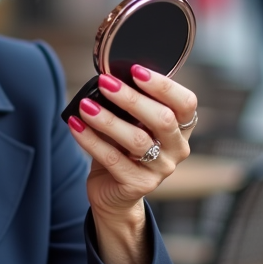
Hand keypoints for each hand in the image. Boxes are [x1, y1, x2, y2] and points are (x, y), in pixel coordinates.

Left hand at [66, 66, 197, 263]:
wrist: (114, 193)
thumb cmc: (123, 150)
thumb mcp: (131, 124)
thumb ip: (130, 105)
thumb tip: (109, 78)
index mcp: (181, 128)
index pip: (186, 103)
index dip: (164, 86)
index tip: (136, 70)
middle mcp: (177, 149)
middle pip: (163, 119)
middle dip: (132, 98)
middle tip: (105, 83)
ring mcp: (160, 170)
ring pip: (137, 140)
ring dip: (108, 119)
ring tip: (85, 105)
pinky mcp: (138, 185)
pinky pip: (113, 159)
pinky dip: (91, 139)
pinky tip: (76, 125)